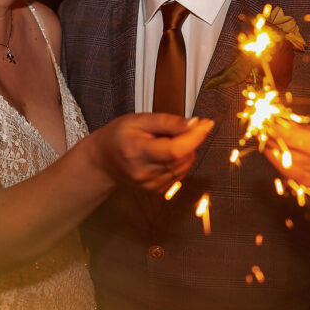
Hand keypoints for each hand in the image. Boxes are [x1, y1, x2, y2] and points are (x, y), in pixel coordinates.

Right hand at [92, 114, 213, 190]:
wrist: (103, 159)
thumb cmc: (118, 135)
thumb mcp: (138, 119)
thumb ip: (167, 121)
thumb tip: (193, 124)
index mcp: (137, 151)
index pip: (175, 150)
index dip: (195, 137)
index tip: (206, 124)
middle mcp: (144, 172)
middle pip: (182, 158)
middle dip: (189, 140)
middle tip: (177, 128)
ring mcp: (150, 184)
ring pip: (184, 166)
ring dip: (185, 151)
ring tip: (166, 140)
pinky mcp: (155, 189)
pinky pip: (179, 174)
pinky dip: (180, 161)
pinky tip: (166, 153)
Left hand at [266, 121, 309, 215]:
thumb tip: (281, 125)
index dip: (293, 137)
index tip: (272, 126)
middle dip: (283, 147)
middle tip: (264, 136)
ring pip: (303, 178)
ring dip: (280, 162)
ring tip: (267, 147)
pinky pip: (303, 190)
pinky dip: (288, 176)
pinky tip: (278, 164)